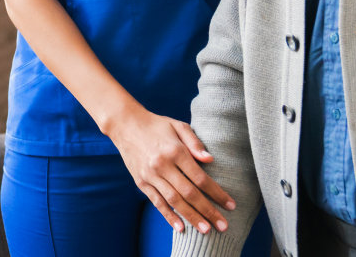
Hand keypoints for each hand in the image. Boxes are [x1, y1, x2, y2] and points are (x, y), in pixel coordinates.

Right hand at [103, 106, 236, 234]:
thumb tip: (210, 160)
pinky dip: (168, 216)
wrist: (125, 125)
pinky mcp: (141, 182)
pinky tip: (180, 227)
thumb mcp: (178, 126)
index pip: (200, 178)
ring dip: (191, 217)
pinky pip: (157, 202)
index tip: (230, 205)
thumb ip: (195, 143)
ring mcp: (150, 175)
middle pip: (189, 193)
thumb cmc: (156, 125)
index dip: (217, 193)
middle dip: (208, 211)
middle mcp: (162, 165)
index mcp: (175, 151)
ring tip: (206, 230)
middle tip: (222, 225)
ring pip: (174, 201)